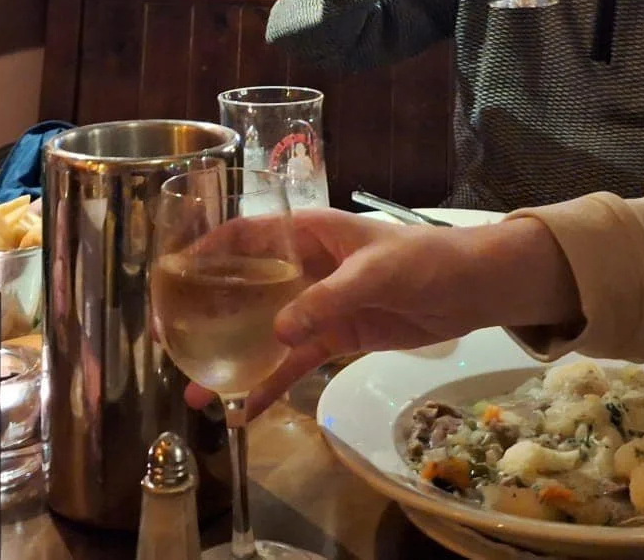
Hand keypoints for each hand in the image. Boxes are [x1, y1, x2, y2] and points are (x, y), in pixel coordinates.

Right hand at [188, 211, 583, 419]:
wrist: (473, 288)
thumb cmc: (424, 258)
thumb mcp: (376, 272)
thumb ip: (327, 300)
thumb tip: (279, 333)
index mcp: (307, 233)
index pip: (245, 235)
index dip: (206, 252)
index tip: (170, 278)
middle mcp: (302, 266)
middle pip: (244, 287)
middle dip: (207, 314)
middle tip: (170, 344)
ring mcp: (316, 305)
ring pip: (263, 333)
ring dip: (231, 360)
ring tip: (195, 393)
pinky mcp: (335, 338)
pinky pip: (295, 363)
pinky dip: (272, 385)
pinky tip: (245, 411)